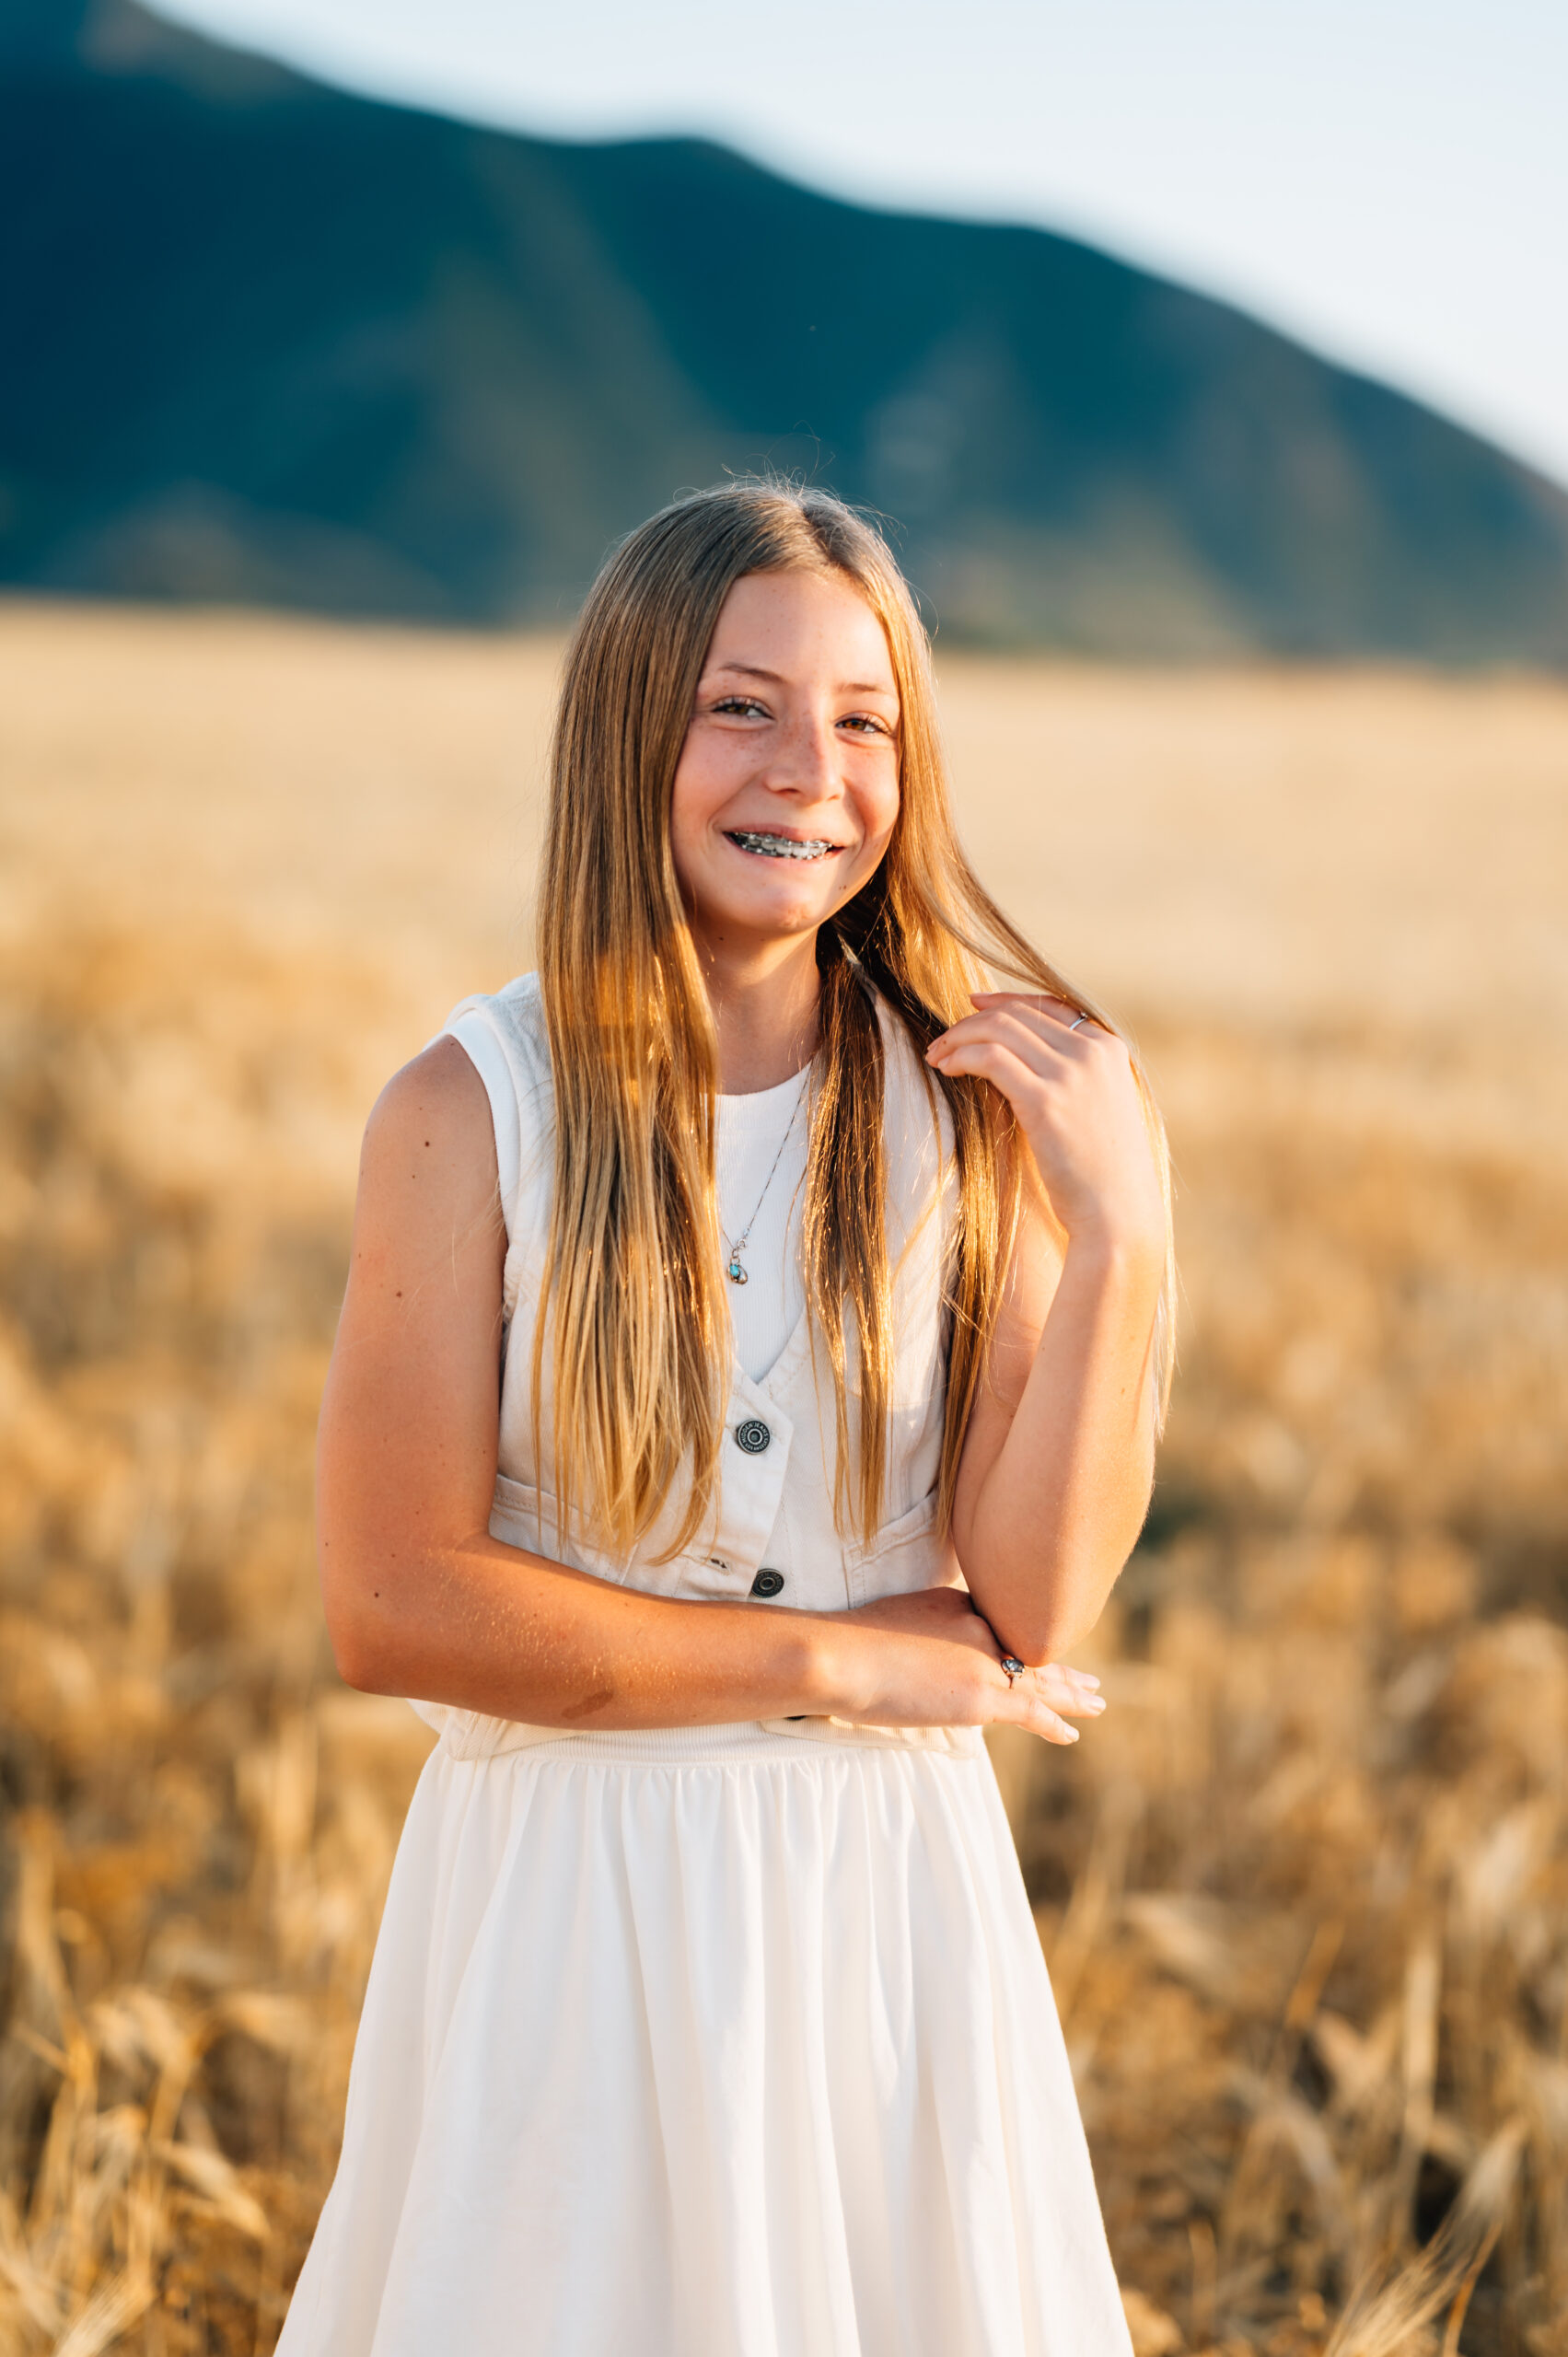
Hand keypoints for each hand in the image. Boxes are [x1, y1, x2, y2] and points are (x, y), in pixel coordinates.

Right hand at [829, 1586, 1105, 1743]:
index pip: (1003, 1628)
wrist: (841, 1656)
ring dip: (1071, 1693)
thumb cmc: (851, 1641)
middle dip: (1063, 1669)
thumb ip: (924, 1630)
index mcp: (961, 1606)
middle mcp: (982, 1628)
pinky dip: (1055, 1723)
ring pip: (1040, 1680)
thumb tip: (926, 1654)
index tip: (1042, 1655)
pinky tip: (1073, 1734)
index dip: (1027, 1644)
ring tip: (1097, 1701)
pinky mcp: (982, 1697)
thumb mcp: (897, 1616)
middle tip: (1091, 1681)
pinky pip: (1032, 1711)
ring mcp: (985, 1661)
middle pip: (1031, 1650)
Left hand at [926, 993, 1163, 1250]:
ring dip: (960, 1038)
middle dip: (972, 1022)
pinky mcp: (1046, 1099)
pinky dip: (963, 1057)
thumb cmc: (1103, 1173)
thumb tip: (1021, 1063)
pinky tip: (948, 1069)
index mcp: (1109, 1049)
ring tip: (936, 1055)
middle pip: (1018, 1014)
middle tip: (942, 1041)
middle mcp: (1092, 1052)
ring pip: (1000, 1029)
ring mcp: (1071, 1073)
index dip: (1006, 1001)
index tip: (973, 1007)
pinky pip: (992, 1058)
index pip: (1049, 1005)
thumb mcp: (1098, 1110)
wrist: (1118, 1213)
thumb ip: (1072, 1078)